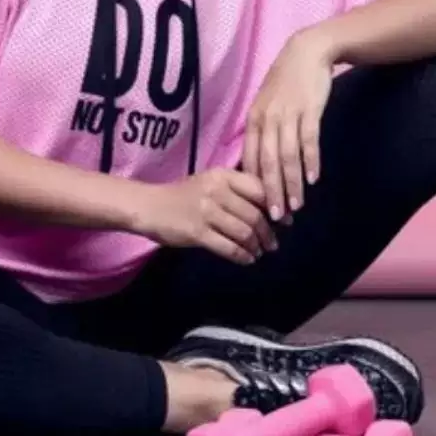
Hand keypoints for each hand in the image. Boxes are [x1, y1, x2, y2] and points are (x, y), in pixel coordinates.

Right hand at [133, 169, 277, 263]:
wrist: (149, 206)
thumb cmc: (183, 195)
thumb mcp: (210, 182)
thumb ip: (236, 190)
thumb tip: (270, 207)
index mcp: (223, 175)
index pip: (259, 189)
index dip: (276, 206)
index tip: (286, 220)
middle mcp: (217, 191)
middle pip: (255, 214)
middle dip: (268, 232)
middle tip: (274, 243)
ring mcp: (207, 212)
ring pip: (244, 232)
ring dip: (257, 246)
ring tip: (260, 252)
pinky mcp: (197, 233)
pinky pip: (229, 247)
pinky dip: (242, 256)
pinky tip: (247, 259)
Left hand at [243, 29, 335, 222]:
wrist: (307, 52)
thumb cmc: (286, 82)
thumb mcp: (266, 105)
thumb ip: (262, 132)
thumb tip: (258, 164)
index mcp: (253, 120)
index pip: (251, 159)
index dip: (255, 187)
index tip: (258, 210)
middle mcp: (267, 119)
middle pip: (267, 163)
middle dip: (271, 193)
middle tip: (276, 218)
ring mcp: (288, 114)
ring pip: (287, 156)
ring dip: (291, 184)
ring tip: (296, 205)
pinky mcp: (309, 110)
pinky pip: (308, 140)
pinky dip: (310, 161)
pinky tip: (312, 179)